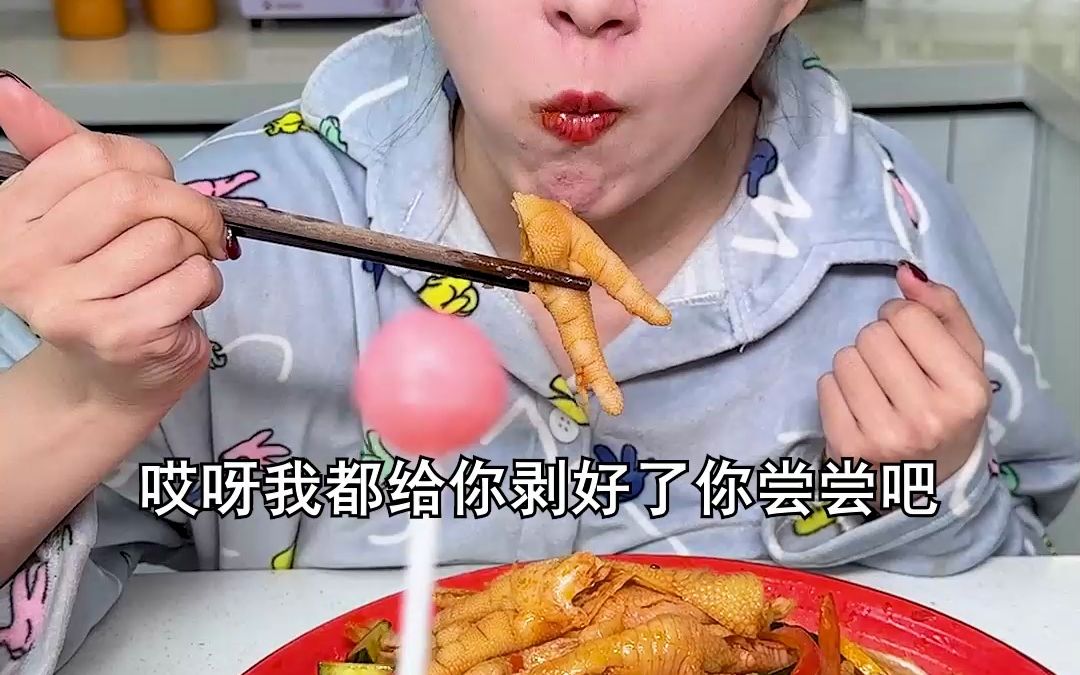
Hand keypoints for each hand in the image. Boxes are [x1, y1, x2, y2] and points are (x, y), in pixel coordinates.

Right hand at [0, 73, 226, 411]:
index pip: (92, 153)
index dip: (146, 166)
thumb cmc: (101, 285)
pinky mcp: (122, 336)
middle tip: (196, 231)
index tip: (157, 190)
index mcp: (9, 218)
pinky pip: (194, 279)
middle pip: (135, 193)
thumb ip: (52, 149)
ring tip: (175, 275)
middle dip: (186, 207)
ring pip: (170, 238)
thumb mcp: (73, 213)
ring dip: (196, 253)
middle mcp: (25, 262)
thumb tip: (9, 87)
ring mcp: (70, 304)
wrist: (107, 377)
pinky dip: (206, 285)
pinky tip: (180, 303)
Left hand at [818, 261, 990, 487]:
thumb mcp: (965, 360)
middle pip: (873, 335)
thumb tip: (905, 272)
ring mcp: (885, 437)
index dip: (902, 317)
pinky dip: (837, 390)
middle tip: (893, 369)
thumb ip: (943, 309)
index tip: (908, 337)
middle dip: (879, 343)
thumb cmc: (946, 410)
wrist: (926, 484)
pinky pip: (824, 386)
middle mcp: (928, 417)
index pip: (908, 317)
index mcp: (966, 390)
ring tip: (877, 389)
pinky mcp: (847, 450)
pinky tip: (858, 409)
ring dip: (856, 365)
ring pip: (844, 358)